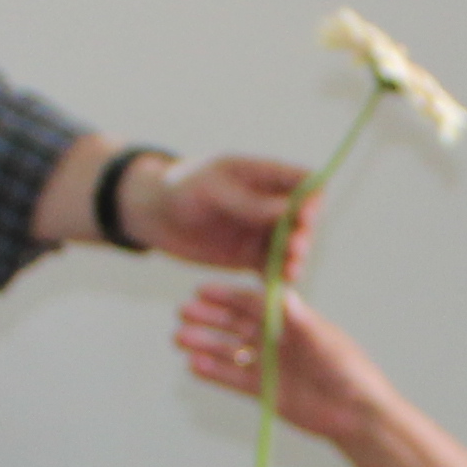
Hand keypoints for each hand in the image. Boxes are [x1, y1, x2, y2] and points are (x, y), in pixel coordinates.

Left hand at [140, 153, 316, 271]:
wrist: (153, 214)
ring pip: (291, 248)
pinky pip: (271, 269)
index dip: (313, 199)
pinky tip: (278, 290)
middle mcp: (270, 205)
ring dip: (294, 260)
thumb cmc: (180, 188)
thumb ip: (249, 201)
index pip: (304, 182)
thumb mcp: (212, 188)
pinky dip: (277, 278)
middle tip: (296, 249)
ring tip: (291, 272)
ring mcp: (262, 232)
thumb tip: (289, 210)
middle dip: (304, 234)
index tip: (307, 216)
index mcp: (265, 176)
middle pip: (304, 220)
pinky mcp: (250, 257)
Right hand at [174, 282, 398, 447]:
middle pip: (237, 325)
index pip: (254, 303)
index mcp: (294, 321)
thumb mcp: (328, 345)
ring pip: (231, 351)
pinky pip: (234, 379)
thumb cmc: (353, 375)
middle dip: (209, 318)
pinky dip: (214, 373)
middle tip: (182, 313)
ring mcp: (270, 366)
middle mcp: (278, 340)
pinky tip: (193, 366)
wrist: (358, 417)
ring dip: (205, 344)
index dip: (227, 297)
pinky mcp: (265, 392)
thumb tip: (283, 295)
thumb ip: (303, 324)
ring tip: (179, 339)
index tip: (201, 290)